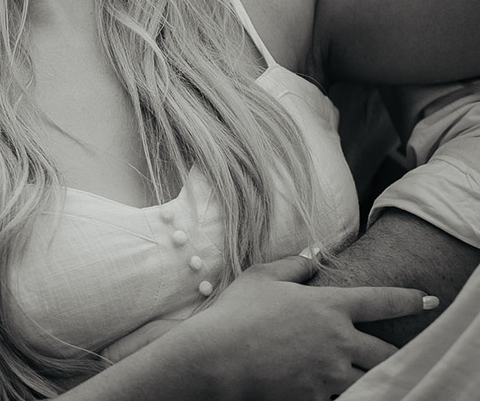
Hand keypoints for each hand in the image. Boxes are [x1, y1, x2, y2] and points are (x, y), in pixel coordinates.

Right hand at [103, 255, 435, 399]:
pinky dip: (343, 391)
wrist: (217, 360)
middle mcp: (337, 341)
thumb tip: (314, 259)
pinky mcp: (316, 398)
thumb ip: (294, 265)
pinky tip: (332, 384)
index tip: (428, 301)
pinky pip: (342, 397)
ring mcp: (329, 374)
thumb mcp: (263, 276)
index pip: (381, 301)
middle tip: (390, 350)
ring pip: (369, 379)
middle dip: (391, 351)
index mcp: (329, 305)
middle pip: (384, 351)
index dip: (409, 299)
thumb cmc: (237, 312)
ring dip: (370, 375)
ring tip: (367, 371)